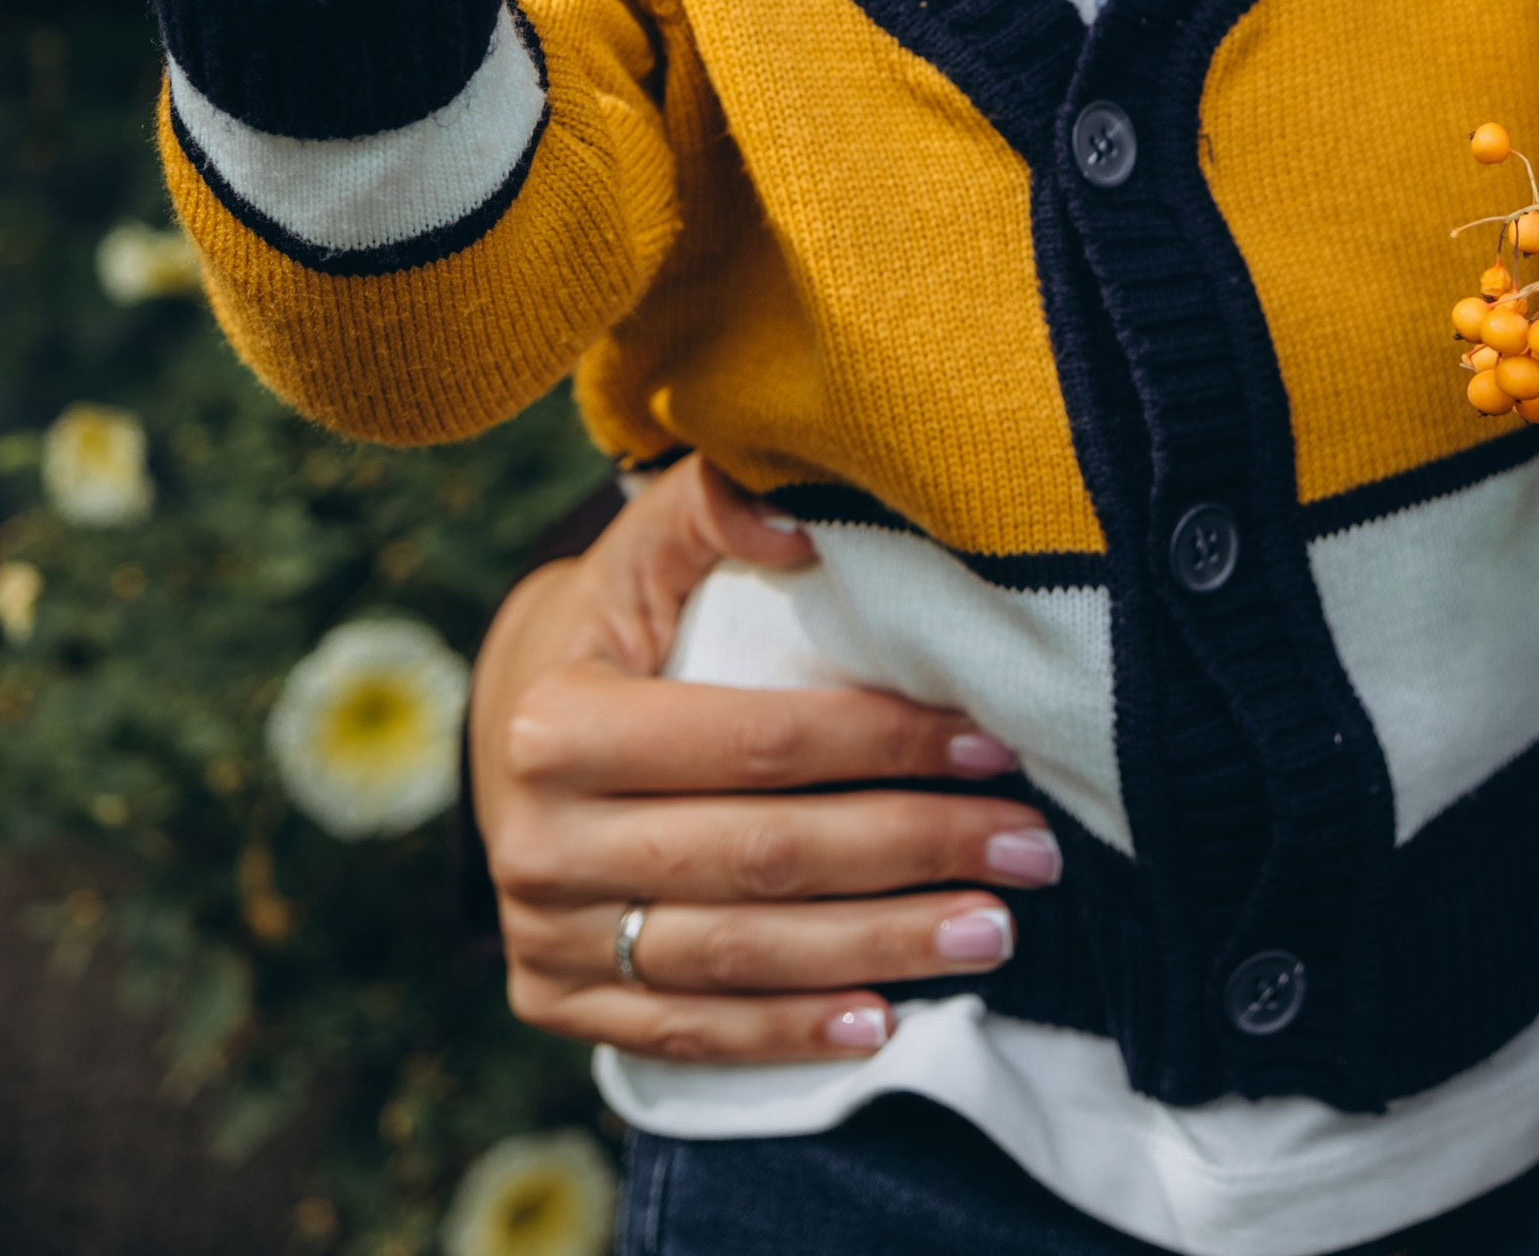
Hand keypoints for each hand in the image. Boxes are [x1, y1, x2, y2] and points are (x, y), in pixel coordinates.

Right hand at [474, 456, 1064, 1064]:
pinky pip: (688, 1032)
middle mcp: (539, 844)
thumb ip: (713, 506)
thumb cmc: (614, 619)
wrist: (510, 715)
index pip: (757, 743)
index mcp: (559, 725)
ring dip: (877, 949)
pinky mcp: (555, 1003)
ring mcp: (545, 937)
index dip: (884, 743)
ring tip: (989, 931)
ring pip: (738, 957)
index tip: (992, 745)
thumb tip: (799, 520)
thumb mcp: (644, 547)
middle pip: (762, 858)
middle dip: (912, 853)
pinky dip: (789, 1032)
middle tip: (1028, 852)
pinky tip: (881, 1022)